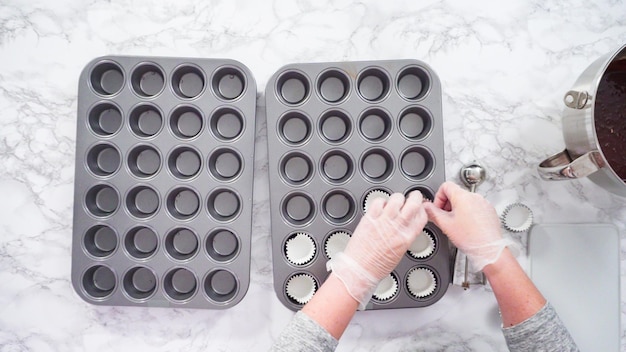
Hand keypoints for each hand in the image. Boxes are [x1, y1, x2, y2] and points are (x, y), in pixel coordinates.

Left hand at [327, 191, 427, 308]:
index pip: (422, 216)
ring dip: (397, 198)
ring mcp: (383, 221)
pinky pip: (379, 201)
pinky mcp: (370, 218)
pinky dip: (381, 201)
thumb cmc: (377, 265)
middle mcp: (397, 227)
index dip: (422, 209)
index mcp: (407, 237)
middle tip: (412, 197)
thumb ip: (405, 235)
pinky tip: (380, 207)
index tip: (420, 207)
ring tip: (394, 203)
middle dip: (415, 196)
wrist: (360, 269)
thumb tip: (407, 223)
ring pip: (396, 198)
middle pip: (413, 203)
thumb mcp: (400, 252)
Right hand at [423, 181, 512, 270]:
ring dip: (457, 209)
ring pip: (465, 200)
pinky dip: (468, 213)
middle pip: (455, 193)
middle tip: (445, 218)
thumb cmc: (470, 238)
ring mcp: (483, 203)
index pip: (445, 186)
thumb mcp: (445, 225)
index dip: (438, 197)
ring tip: (456, 224)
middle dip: (447, 205)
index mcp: (462, 197)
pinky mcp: (489, 210)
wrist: (488, 249)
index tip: (438, 208)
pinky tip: (467, 226)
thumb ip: (432, 212)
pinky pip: (475, 206)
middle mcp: (474, 197)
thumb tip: (426, 207)